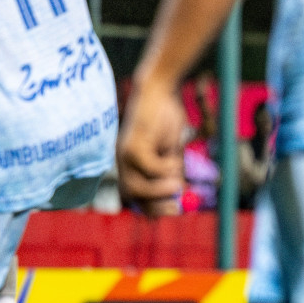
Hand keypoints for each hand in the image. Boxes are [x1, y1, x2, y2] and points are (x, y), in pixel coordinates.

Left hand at [117, 77, 186, 215]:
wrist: (161, 91)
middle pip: (132, 195)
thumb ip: (172, 170)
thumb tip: (180, 194)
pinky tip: (173, 155)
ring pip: (137, 187)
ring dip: (159, 190)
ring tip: (179, 182)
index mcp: (130, 164)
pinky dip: (165, 168)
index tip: (175, 212)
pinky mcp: (132, 146)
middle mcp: (123, 161)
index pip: (135, 195)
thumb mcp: (171, 150)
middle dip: (155, 205)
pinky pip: (149, 168)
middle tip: (177, 208)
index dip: (153, 207)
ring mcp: (125, 154)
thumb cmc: (167, 119)